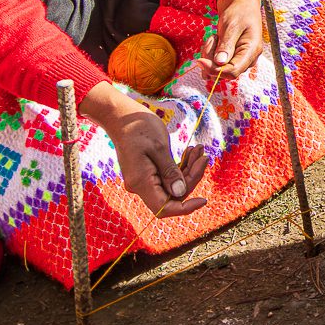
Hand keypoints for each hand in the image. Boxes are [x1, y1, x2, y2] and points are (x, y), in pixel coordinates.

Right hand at [81, 83, 209, 216]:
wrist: (121, 116)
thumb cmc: (138, 127)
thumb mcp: (159, 146)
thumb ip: (170, 171)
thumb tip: (180, 192)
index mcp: (141, 182)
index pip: (164, 208)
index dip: (185, 208)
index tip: (204, 200)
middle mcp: (141, 186)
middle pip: (173, 195)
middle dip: (192, 177)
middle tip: (203, 155)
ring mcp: (144, 179)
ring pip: (173, 185)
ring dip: (189, 169)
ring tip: (198, 149)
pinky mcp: (148, 172)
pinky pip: (168, 176)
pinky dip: (181, 166)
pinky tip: (190, 151)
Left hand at [209, 0, 266, 80]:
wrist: (243, 6)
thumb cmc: (239, 12)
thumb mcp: (232, 26)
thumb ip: (226, 45)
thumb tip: (219, 63)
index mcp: (252, 51)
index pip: (233, 71)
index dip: (214, 69)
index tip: (199, 60)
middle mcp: (248, 59)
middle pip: (223, 71)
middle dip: (211, 58)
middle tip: (212, 38)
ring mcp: (240, 60)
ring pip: (218, 68)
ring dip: (210, 54)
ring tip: (216, 36)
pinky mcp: (233, 59)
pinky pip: (217, 64)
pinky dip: (211, 54)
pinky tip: (215, 42)